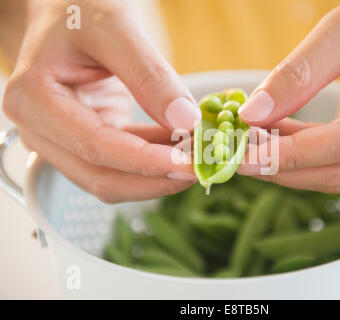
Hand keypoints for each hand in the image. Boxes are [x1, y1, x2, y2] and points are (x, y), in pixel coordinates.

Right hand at [2, 0, 200, 202]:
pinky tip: (180, 148)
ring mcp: (60, 140)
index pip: (96, 147)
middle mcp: (39, 130)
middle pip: (101, 176)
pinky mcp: (83, 140)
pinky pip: (119, 163)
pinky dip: (151, 161)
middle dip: (153, 179)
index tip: (189, 166)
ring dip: (155, 176)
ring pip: (111, 178)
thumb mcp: (115, 29)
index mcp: (34, 101)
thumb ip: (150, 76)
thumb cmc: (77, 9)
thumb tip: (186, 121)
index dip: (146, 162)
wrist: (60, 12)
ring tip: (195, 159)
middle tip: (200, 170)